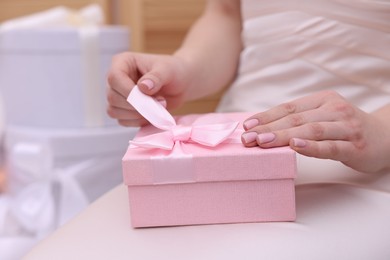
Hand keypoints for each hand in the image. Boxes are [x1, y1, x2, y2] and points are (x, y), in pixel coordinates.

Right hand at [106, 52, 190, 126]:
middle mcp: (116, 79)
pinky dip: (138, 121)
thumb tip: (143, 87)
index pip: (114, 78)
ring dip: (137, 115)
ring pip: (114, 111)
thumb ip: (156, 77)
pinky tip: (153, 114)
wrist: (181, 84)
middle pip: (112, 97)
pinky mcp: (123, 110)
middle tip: (159, 102)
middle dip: (136, 105)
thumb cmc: (174, 71)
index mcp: (122, 62)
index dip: (128, 91)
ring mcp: (118, 95)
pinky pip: (123, 121)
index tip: (149, 97)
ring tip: (157, 107)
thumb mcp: (168, 70)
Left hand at [241, 91, 389, 172]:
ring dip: (284, 136)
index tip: (246, 125)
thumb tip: (264, 127)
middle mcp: (334, 109)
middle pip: (296, 119)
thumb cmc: (345, 128)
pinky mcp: (354, 146)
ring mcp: (345, 127)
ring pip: (310, 130)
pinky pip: (330, 146)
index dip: (266, 116)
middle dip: (268, 128)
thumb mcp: (323, 116)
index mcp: (323, 100)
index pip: (289, 107)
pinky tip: (296, 146)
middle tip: (247, 138)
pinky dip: (312, 146)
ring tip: (263, 142)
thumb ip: (300, 119)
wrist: (386, 137)